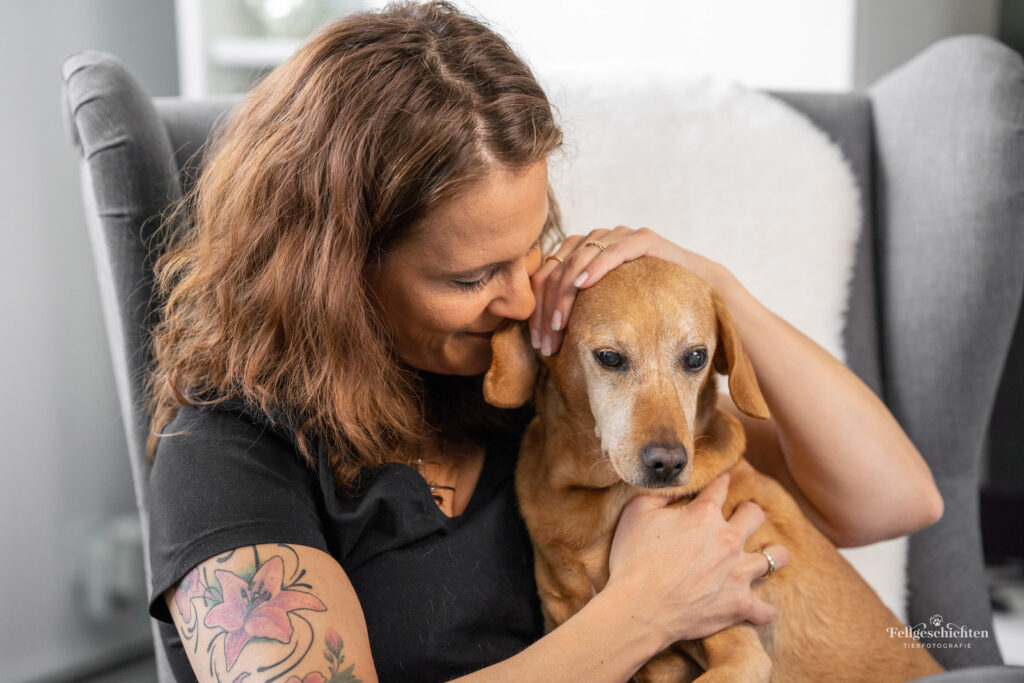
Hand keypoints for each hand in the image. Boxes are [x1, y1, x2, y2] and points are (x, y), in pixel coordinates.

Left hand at [529, 225, 725, 354]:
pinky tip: (583, 285)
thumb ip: (577, 318)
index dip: (538, 310)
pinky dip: (596, 266)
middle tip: (545, 341)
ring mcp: (618, 237)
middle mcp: (596, 241)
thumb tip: (542, 346)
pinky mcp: (643, 239)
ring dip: (565, 293)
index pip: (546, 277)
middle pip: (557, 270)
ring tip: (559, 323)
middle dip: (548, 309)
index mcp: (580, 255)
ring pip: (578, 259)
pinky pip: (613, 250)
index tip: (537, 343)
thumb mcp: (605, 314)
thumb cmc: (647, 306)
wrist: (697, 288)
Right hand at [604, 472, 787, 649]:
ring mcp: (738, 573)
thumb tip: (672, 482)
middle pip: (755, 514)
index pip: (720, 487)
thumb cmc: (633, 559)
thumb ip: (659, 493)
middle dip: (749, 512)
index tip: (721, 481)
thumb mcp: (636, 512)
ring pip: (775, 557)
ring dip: (772, 554)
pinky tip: (759, 608)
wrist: (638, 608)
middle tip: (741, 518)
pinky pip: (766, 609)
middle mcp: (728, 539)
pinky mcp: (739, 605)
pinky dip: (763, 610)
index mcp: (704, 514)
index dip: (720, 481)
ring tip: (766, 555)